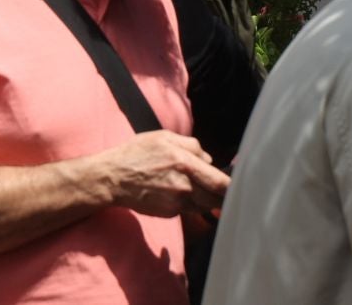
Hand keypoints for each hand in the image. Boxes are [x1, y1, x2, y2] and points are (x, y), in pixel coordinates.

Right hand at [99, 131, 229, 218]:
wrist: (112, 178)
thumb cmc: (136, 153)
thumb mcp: (162, 137)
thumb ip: (191, 145)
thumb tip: (209, 160)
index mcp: (185, 163)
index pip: (221, 182)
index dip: (233, 186)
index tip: (239, 185)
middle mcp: (184, 185)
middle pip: (217, 198)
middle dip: (222, 194)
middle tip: (223, 190)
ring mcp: (177, 202)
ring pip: (205, 204)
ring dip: (205, 198)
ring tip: (194, 187)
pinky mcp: (170, 213)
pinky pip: (189, 209)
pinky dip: (188, 202)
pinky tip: (174, 192)